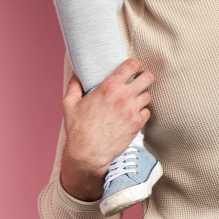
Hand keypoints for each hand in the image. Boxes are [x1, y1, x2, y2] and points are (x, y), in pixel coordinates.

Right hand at [59, 59, 153, 200]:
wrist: (88, 154)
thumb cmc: (78, 129)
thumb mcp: (69, 104)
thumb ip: (74, 85)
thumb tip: (76, 74)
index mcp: (108, 87)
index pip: (132, 65)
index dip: (134, 64)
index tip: (132, 68)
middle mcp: (124, 96)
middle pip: (148, 77)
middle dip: (144, 77)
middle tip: (138, 80)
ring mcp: (132, 110)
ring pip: (148, 95)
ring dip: (142, 95)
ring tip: (133, 99)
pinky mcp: (137, 124)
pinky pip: (147, 111)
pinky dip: (142, 111)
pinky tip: (133, 113)